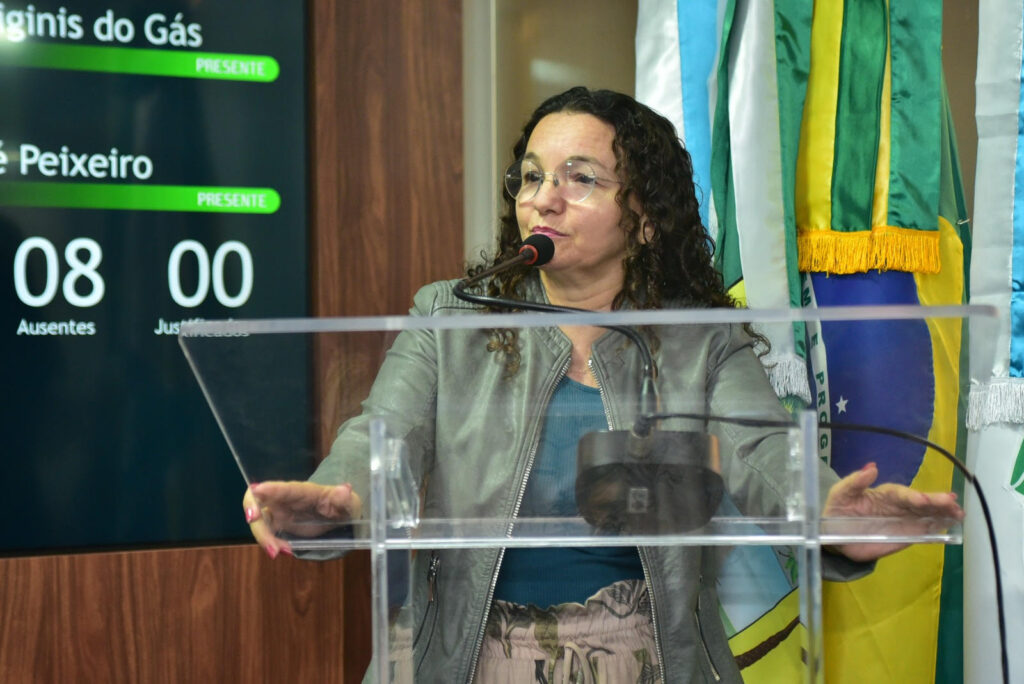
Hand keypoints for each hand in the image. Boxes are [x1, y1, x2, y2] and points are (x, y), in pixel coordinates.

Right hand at [243, 481, 361, 558]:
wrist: (337, 514)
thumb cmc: (340, 503)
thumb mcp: (347, 502)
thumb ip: (343, 498)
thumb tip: (344, 490)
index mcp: (300, 490)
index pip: (283, 487)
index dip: (269, 488)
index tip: (257, 490)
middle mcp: (284, 499)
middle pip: (257, 499)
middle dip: (251, 509)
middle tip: (254, 521)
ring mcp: (278, 512)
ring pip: (259, 520)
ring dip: (263, 537)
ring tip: (279, 553)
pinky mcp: (278, 525)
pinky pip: (266, 534)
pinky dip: (271, 544)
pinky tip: (285, 552)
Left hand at [822, 462, 963, 561]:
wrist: (835, 536)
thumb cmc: (838, 511)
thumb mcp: (840, 494)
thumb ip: (855, 482)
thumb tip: (872, 467)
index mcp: (884, 493)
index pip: (901, 494)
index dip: (912, 496)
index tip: (923, 500)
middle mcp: (898, 505)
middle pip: (920, 502)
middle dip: (937, 502)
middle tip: (952, 503)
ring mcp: (904, 520)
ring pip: (927, 514)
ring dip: (943, 513)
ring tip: (959, 513)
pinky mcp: (906, 535)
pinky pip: (924, 530)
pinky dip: (938, 527)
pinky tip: (951, 525)